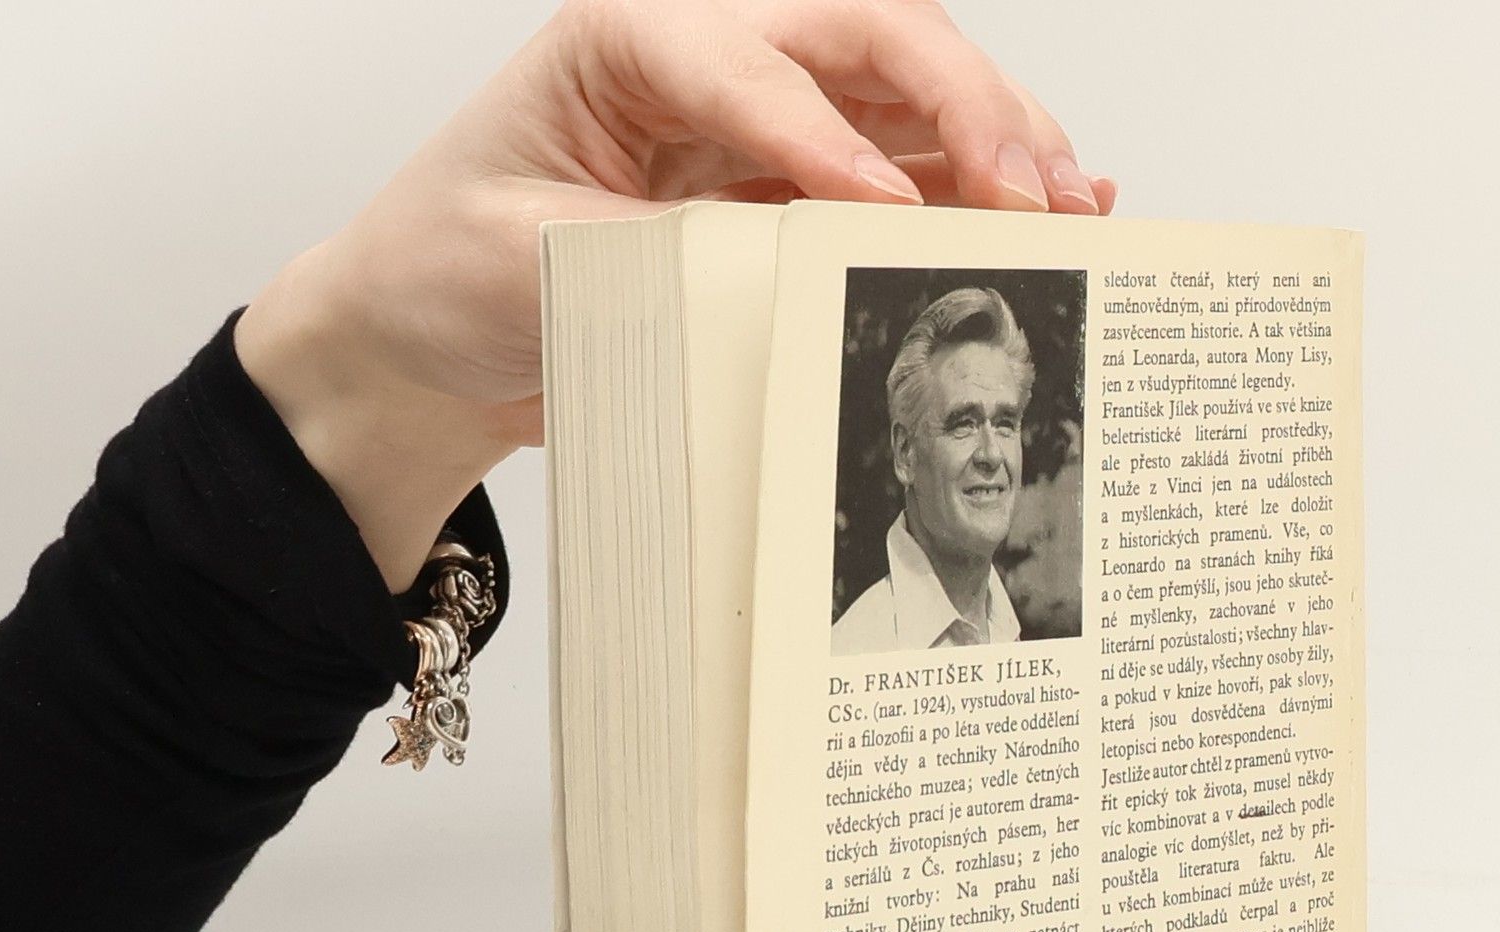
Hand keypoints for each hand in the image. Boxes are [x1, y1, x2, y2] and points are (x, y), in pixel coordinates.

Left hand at [235, 0, 1114, 588]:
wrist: (432, 328)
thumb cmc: (450, 268)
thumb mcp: (526, 261)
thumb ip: (655, 244)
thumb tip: (786, 254)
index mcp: (626, 40)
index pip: (745, 63)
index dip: (824, 135)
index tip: (889, 210)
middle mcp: (712, 53)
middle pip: (867, 36)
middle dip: (959, 104)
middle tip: (1024, 188)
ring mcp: (768, 114)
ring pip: (913, 90)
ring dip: (1000, 138)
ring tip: (1067, 202)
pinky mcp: (799, 177)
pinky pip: (911, 162)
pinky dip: (984, 184)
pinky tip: (1061, 199)